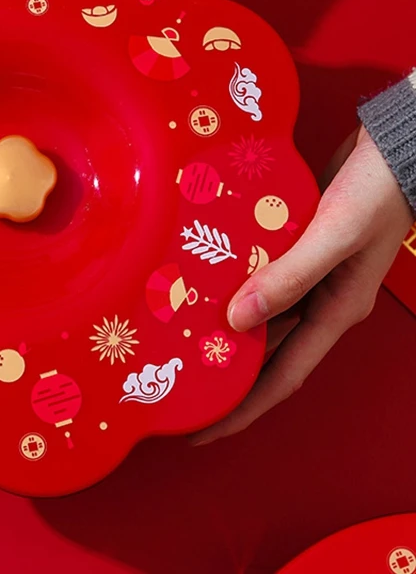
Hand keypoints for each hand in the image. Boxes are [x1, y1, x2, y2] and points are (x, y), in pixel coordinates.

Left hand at [190, 126, 412, 444]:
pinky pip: (259, 279)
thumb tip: (237, 319)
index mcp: (336, 311)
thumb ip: (290, 276)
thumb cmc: (379, 190)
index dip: (243, 409)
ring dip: (225, 331)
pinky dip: (233, 289)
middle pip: (268, 354)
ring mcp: (309, 274)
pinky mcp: (297, 248)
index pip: (281, 377)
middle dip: (228, 378)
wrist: (396, 144)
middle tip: (180, 390)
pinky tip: (203, 288)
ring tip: (180, 344)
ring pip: (261, 316)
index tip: (203, 430)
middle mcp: (322, 301)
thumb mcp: (335, 234)